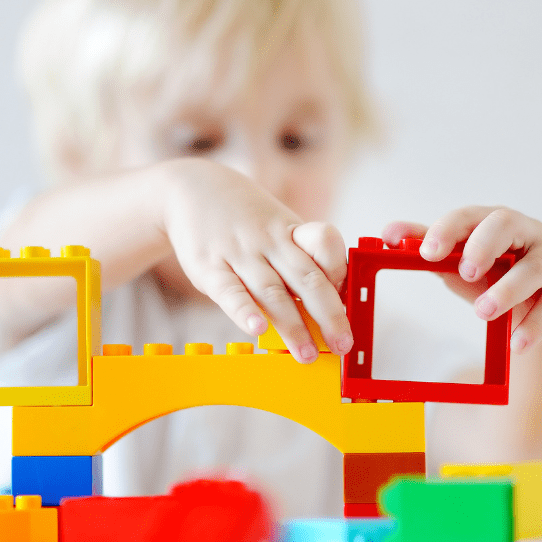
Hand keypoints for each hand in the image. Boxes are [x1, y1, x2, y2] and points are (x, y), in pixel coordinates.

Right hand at [161, 159, 352, 362]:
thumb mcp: (277, 225)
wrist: (192, 187)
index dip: (340, 271)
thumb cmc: (244, 217)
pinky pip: (229, 291)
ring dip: (293, 326)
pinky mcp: (208, 266)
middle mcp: (269, 241)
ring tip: (307, 355)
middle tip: (342, 345)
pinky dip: (244, 311)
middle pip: (307, 278)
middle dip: (329, 315)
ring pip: (272, 292)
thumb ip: (299, 258)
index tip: (349, 300)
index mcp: (291, 231)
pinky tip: (257, 329)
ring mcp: (239, 253)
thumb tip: (328, 304)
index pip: (325, 243)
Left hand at [382, 207, 541, 353]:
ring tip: (482, 312)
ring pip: (534, 267)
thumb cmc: (491, 277)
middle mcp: (526, 233)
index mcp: (492, 221)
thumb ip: (424, 247)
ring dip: (507, 290)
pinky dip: (536, 324)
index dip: (447, 230)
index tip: (425, 252)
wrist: (536, 311)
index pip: (469, 216)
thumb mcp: (456, 263)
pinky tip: (517, 343)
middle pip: (506, 224)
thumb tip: (388, 234)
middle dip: (483, 246)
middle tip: (464, 271)